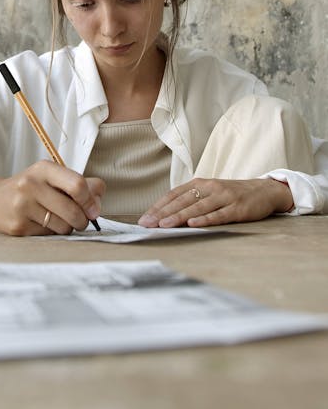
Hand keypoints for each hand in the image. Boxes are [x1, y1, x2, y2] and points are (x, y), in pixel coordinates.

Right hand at [0, 160, 103, 235]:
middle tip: (79, 221)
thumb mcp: (52, 178)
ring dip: (66, 228)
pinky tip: (38, 224)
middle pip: (73, 211)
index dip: (90, 201)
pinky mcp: (17, 226)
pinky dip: (50, 233)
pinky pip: (48, 236)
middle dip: (82, 221)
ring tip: (55, 220)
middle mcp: (30, 184)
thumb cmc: (29, 190)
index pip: (77, 185)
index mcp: (43, 168)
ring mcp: (21, 206)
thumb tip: (99, 199)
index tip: (94, 211)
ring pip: (63, 227)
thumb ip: (80, 184)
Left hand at [138, 177, 293, 227]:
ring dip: (179, 216)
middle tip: (147, 224)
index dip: (158, 206)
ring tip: (163, 224)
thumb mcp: (211, 193)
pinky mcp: (237, 208)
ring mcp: (224, 197)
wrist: (264, 191)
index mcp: (201, 183)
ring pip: (197, 207)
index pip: (174, 194)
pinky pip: (219, 215)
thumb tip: (168, 216)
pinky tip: (193, 224)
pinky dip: (205, 219)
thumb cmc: (232, 195)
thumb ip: (193, 201)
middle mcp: (210, 187)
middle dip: (162, 213)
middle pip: (182, 200)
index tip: (145, 218)